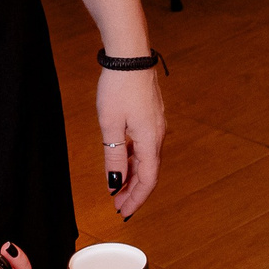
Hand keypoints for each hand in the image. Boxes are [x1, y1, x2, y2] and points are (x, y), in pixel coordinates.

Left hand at [96, 61, 165, 216]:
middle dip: (133, 190)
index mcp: (150, 140)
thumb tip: (115, 182)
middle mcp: (158, 135)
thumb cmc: (119, 86)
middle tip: (118, 204)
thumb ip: (113, 156)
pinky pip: (144, 145)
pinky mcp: (150, 116)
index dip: (136, 199)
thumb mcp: (110, 125)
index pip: (148, 180)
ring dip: (132, 175)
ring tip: (117, 187)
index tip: (124, 211)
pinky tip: (121, 160)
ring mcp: (155, 124)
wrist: (129, 56)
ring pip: (146, 158)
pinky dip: (133, 158)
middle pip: (149, 172)